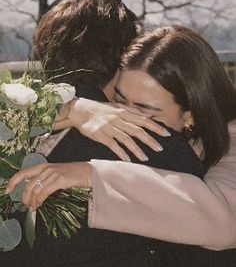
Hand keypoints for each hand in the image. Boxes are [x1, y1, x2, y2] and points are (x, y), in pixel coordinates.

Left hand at [7, 162, 91, 209]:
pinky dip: (41, 199)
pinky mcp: (60, 180)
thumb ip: (43, 179)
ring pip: (36, 189)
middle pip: (28, 184)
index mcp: (42, 167)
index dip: (13, 182)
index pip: (23, 173)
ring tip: (34, 207)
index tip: (8, 190)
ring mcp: (53, 174)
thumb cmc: (71, 175)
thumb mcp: (54, 174)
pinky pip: (45, 191)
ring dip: (33, 201)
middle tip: (26, 205)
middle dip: (25, 197)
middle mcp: (46, 168)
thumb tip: (32, 192)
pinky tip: (41, 203)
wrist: (86, 172)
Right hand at [54, 98, 169, 160]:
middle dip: (149, 140)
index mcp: (124, 112)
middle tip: (159, 149)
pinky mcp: (101, 135)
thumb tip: (149, 115)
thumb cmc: (101, 109)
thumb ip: (134, 111)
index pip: (143, 120)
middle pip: (137, 130)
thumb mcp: (118, 106)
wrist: (80, 110)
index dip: (155, 127)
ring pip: (126, 139)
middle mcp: (118, 119)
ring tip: (145, 159)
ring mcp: (109, 127)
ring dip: (136, 149)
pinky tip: (127, 160)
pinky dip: (120, 152)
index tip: (166, 134)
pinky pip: (113, 145)